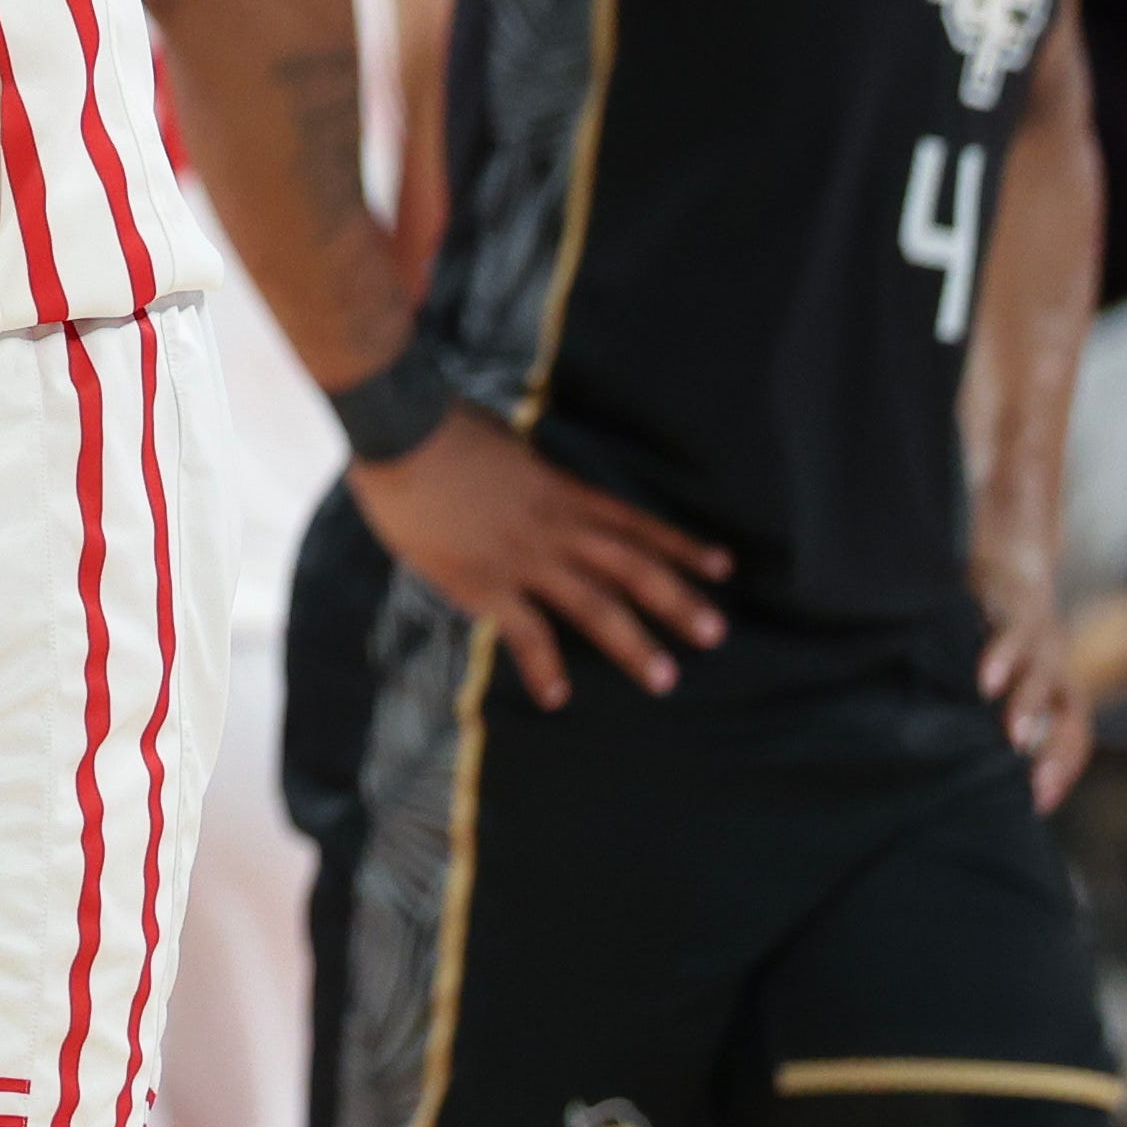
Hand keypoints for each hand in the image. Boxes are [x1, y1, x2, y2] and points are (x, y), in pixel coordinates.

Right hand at [352, 409, 728, 709]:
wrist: (404, 432)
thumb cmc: (446, 428)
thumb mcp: (508, 447)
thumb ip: (530, 475)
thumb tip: (534, 480)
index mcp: (564, 492)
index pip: (636, 524)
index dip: (680, 547)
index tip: (722, 567)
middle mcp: (558, 528)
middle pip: (633, 568)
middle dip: (678, 601)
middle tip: (715, 634)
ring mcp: (525, 558)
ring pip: (595, 605)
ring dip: (633, 643)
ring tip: (665, 678)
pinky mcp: (485, 583)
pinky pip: (525, 632)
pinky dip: (544, 667)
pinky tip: (558, 698)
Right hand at [973, 546, 1089, 810]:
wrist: (1011, 562)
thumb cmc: (1006, 632)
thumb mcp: (1012, 673)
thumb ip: (1004, 713)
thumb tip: (982, 763)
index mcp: (1059, 685)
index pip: (1074, 734)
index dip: (1062, 768)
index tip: (1040, 804)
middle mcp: (1056, 666)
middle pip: (1069, 712)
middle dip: (1055, 751)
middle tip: (1035, 787)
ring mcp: (1038, 636)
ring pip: (1043, 676)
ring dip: (1030, 707)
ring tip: (1015, 738)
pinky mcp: (1012, 608)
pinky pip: (1012, 635)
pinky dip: (1002, 659)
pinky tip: (986, 682)